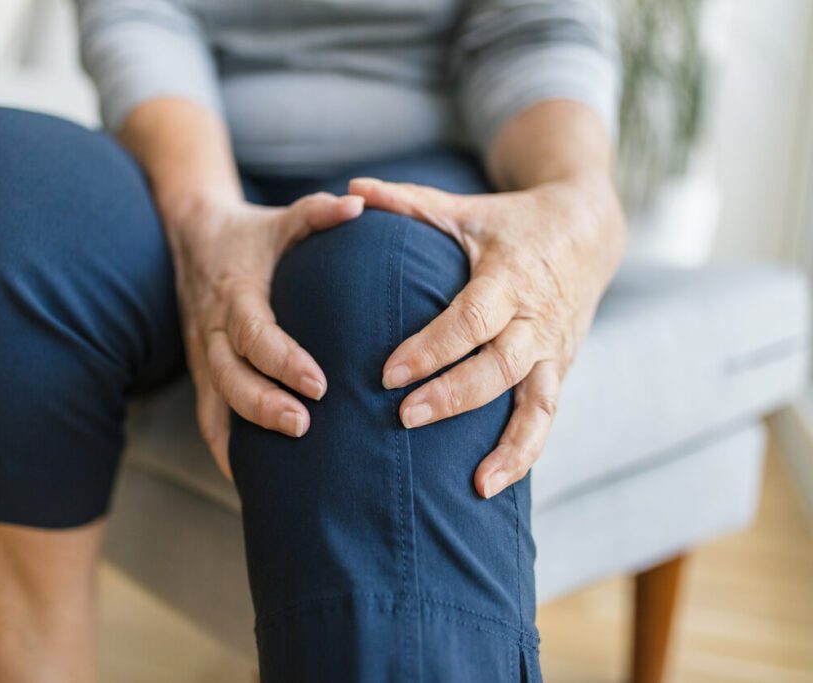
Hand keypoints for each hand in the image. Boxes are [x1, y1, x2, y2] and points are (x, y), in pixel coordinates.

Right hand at [168, 193, 363, 477]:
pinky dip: (224, 448)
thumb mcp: (283, 217)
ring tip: (282, 469)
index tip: (320, 383)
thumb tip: (360, 204)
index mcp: (235, 294)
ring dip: (244, 434)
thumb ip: (318, 213)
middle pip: (229, 376)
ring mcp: (202, 354)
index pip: (255, 334)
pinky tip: (250, 479)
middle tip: (305, 426)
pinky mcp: (202, 372)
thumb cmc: (252, 232)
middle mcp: (212, 328)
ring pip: (214, 403)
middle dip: (264, 405)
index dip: (283, 361)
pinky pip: (207, 416)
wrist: (192, 235)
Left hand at [349, 175, 623, 498]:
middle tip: (405, 417)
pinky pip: (546, 417)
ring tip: (472, 483)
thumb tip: (351, 190)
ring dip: (506, 444)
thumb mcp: (465, 210)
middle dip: (455, 395)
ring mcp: (553, 349)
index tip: (389, 373)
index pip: (472, 318)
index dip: (434, 347)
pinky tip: (490, 485)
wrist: (591, 230)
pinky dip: (524, 454)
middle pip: (500, 365)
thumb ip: (409, 203)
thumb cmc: (513, 222)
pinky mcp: (560, 369)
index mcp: (510, 276)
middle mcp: (537, 318)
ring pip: (537, 403)